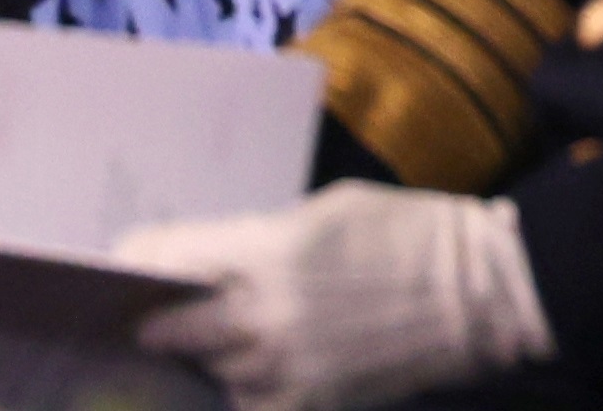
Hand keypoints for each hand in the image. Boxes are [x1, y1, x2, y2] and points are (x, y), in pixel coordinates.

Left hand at [120, 190, 543, 410]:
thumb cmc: (408, 233)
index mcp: (266, 250)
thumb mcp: (328, 211)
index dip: (132, 262)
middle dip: (152, 317)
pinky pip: (243, 405)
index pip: (161, 259)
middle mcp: (260, 315)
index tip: (119, 267)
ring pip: (200, 372)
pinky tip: (254, 374)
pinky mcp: (303, 405)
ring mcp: (279, 368)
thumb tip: (214, 265)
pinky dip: (239, 392)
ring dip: (199, 358)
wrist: (482, 293)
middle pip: (163, 326)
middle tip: (145, 313)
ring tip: (211, 341)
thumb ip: (260, 240)